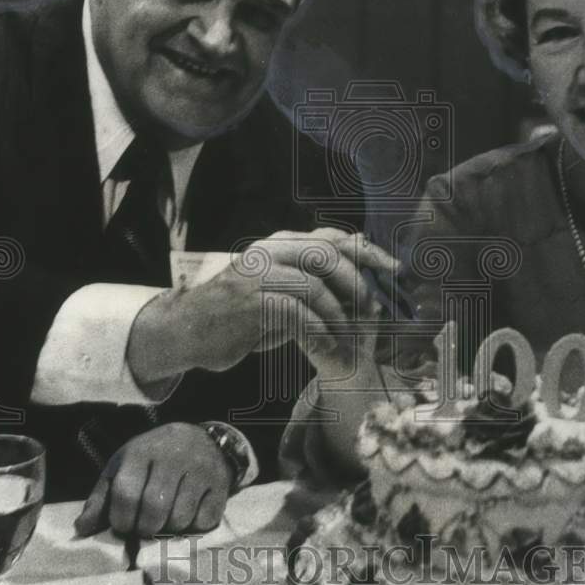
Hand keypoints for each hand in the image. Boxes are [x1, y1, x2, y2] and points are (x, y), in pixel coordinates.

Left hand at [73, 423, 231, 538]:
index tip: (123, 525)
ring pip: (180, 518)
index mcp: (141, 452)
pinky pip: (204, 520)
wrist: (200, 439)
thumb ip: (102, 499)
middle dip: (145, 528)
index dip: (121, 520)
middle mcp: (172, 457)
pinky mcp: (220, 484)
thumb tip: (82, 529)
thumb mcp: (123, 468)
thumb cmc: (153, 459)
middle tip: (145, 528)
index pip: (126, 494)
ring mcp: (199, 470)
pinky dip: (194, 527)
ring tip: (166, 520)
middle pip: (154, 509)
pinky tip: (188, 515)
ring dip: (169, 529)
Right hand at [127, 228, 399, 385]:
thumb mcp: (281, 288)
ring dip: (338, 317)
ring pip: (314, 286)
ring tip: (346, 340)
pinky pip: (297, 313)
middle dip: (358, 283)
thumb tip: (361, 258)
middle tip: (373, 311)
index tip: (396, 269)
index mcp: (279, 243)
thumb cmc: (241, 313)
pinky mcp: (249, 302)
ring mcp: (256, 274)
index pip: (332, 238)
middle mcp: (268, 251)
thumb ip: (313, 274)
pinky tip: (324, 346)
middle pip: (327, 255)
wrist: (189, 332)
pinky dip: (318, 332)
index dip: (368, 252)